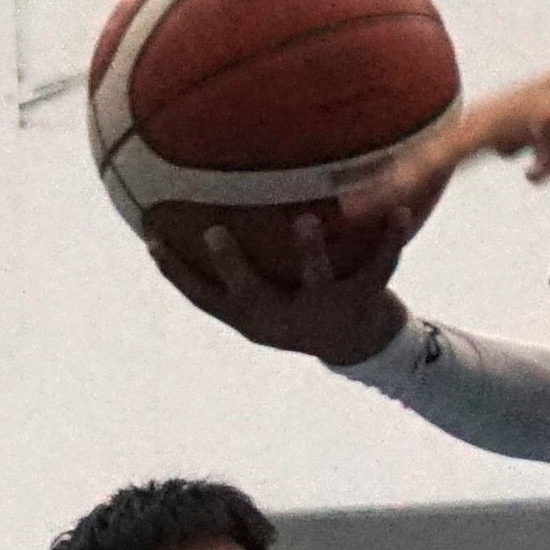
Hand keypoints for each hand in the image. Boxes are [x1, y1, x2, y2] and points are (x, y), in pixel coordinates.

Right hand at [154, 199, 415, 365]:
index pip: (204, 298)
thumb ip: (234, 263)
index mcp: (253, 318)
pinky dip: (390, 239)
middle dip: (231, 265)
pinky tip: (400, 211)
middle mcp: (284, 318)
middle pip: (250, 293)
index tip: (150, 237)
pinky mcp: (363, 301)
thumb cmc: (302, 307)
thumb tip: (197, 202)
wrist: (362, 347)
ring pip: (316, 281)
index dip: (174, 270)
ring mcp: (324, 311)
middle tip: (213, 232)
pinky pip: (379, 266)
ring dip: (310, 251)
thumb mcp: (264, 295)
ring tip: (308, 219)